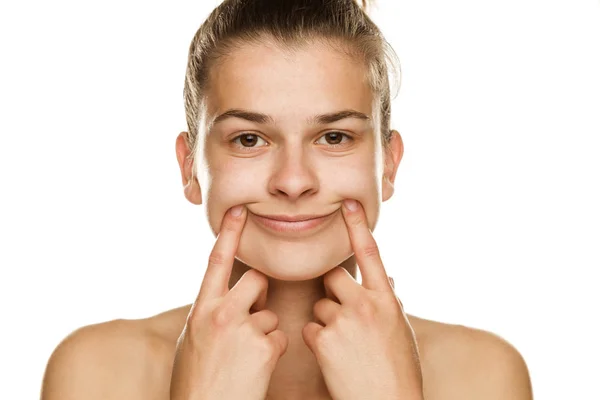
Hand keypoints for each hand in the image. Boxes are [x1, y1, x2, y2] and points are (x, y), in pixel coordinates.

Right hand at [170, 205, 287, 399]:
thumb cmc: (196, 382)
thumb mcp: (191, 341)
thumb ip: (209, 314)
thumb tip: (223, 297)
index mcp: (201, 310)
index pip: (217, 261)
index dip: (229, 233)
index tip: (239, 209)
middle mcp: (221, 314)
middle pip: (256, 280)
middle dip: (260, 295)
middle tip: (250, 317)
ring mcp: (243, 330)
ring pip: (270, 313)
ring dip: (264, 332)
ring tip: (245, 357)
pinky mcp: (265, 348)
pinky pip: (280, 336)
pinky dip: (273, 351)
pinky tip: (256, 369)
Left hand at [302, 199, 423, 399]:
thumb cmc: (399, 370)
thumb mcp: (401, 331)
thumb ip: (388, 302)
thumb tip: (387, 279)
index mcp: (387, 300)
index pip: (370, 254)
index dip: (357, 226)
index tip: (348, 203)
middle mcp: (366, 305)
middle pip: (333, 277)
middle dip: (333, 290)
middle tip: (343, 314)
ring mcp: (344, 322)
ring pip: (320, 305)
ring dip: (326, 321)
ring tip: (344, 347)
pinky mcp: (324, 341)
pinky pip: (310, 329)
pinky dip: (317, 341)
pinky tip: (333, 358)